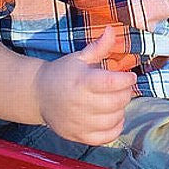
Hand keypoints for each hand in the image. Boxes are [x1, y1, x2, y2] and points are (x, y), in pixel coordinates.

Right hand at [33, 26, 137, 145]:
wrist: (38, 94)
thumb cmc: (63, 73)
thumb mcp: (80, 57)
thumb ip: (99, 46)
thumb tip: (113, 30)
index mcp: (81, 81)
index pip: (112, 82)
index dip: (126, 79)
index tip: (130, 76)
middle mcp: (80, 103)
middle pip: (116, 102)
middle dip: (125, 93)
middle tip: (123, 88)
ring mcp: (78, 122)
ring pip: (113, 119)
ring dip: (121, 110)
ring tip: (116, 101)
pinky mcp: (77, 135)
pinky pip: (104, 138)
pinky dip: (115, 129)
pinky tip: (114, 118)